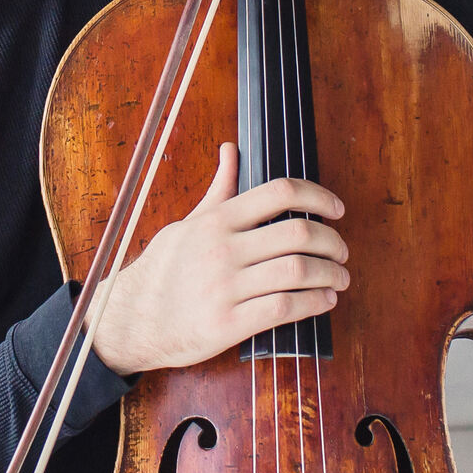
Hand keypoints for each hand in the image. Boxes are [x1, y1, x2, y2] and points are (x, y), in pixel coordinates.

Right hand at [88, 143, 349, 375]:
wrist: (130, 320)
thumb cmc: (163, 270)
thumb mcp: (188, 223)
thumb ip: (219, 189)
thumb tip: (231, 150)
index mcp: (218, 220)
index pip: (280, 192)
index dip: (318, 196)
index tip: (337, 209)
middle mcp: (223, 249)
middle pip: (298, 233)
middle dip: (333, 242)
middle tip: (342, 252)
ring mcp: (225, 287)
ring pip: (298, 271)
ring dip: (331, 275)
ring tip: (340, 279)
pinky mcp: (228, 323)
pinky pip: (284, 308)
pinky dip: (314, 303)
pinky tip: (324, 302)